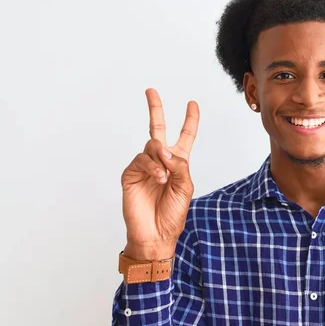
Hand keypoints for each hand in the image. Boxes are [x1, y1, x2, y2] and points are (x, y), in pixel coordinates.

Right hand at [120, 88, 199, 259]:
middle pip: (157, 129)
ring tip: (164, 176)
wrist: (155, 234)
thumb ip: (179, 165)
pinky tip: (157, 177)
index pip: (184, 137)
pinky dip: (152, 166)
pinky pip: (141, 159)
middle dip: (155, 109)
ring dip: (161, 158)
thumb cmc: (172, 214)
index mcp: (178, 164)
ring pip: (152, 145)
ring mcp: (144, 166)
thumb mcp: (185, 187)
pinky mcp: (131, 174)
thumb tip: (165, 149)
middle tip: (150, 91)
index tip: (192, 104)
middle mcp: (160, 161)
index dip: (190, 121)